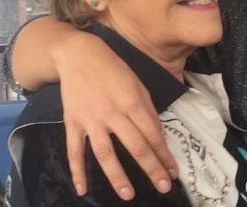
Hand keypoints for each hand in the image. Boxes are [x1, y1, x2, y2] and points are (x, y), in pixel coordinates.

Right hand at [55, 32, 177, 199]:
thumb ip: (147, 109)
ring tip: (128, 195)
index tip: (173, 172)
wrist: (78, 54)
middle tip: (163, 187)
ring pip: (106, 152)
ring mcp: (91, 119)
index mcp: (133, 101)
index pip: (153, 134)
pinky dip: (77, 170)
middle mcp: (113, 112)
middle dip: (151, 168)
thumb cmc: (113, 68)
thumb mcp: (137, 83)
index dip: (164, 155)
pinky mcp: (72, 122)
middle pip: (135, 146)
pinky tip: (82, 189)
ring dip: (117, 176)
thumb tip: (156, 135)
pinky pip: (75, 150)